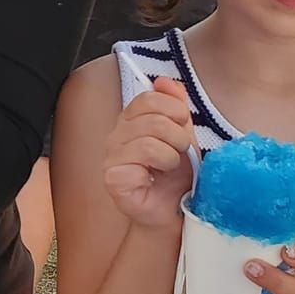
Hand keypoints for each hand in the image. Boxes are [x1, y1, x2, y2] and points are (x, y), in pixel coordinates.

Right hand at [103, 77, 196, 228]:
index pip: (148, 98)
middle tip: (180, 153)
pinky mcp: (112, 178)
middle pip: (153, 120)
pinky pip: (138, 165)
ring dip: (171, 157)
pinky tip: (154, 180)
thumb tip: (166, 81)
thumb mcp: (183, 134)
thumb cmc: (176, 175)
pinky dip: (157, 174)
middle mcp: (117, 135)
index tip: (183, 124)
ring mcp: (111, 157)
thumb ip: (175, 107)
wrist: (173, 211)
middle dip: (178, 137)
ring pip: (149, 143)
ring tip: (170, 167)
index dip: (173, 109)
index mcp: (131, 120)